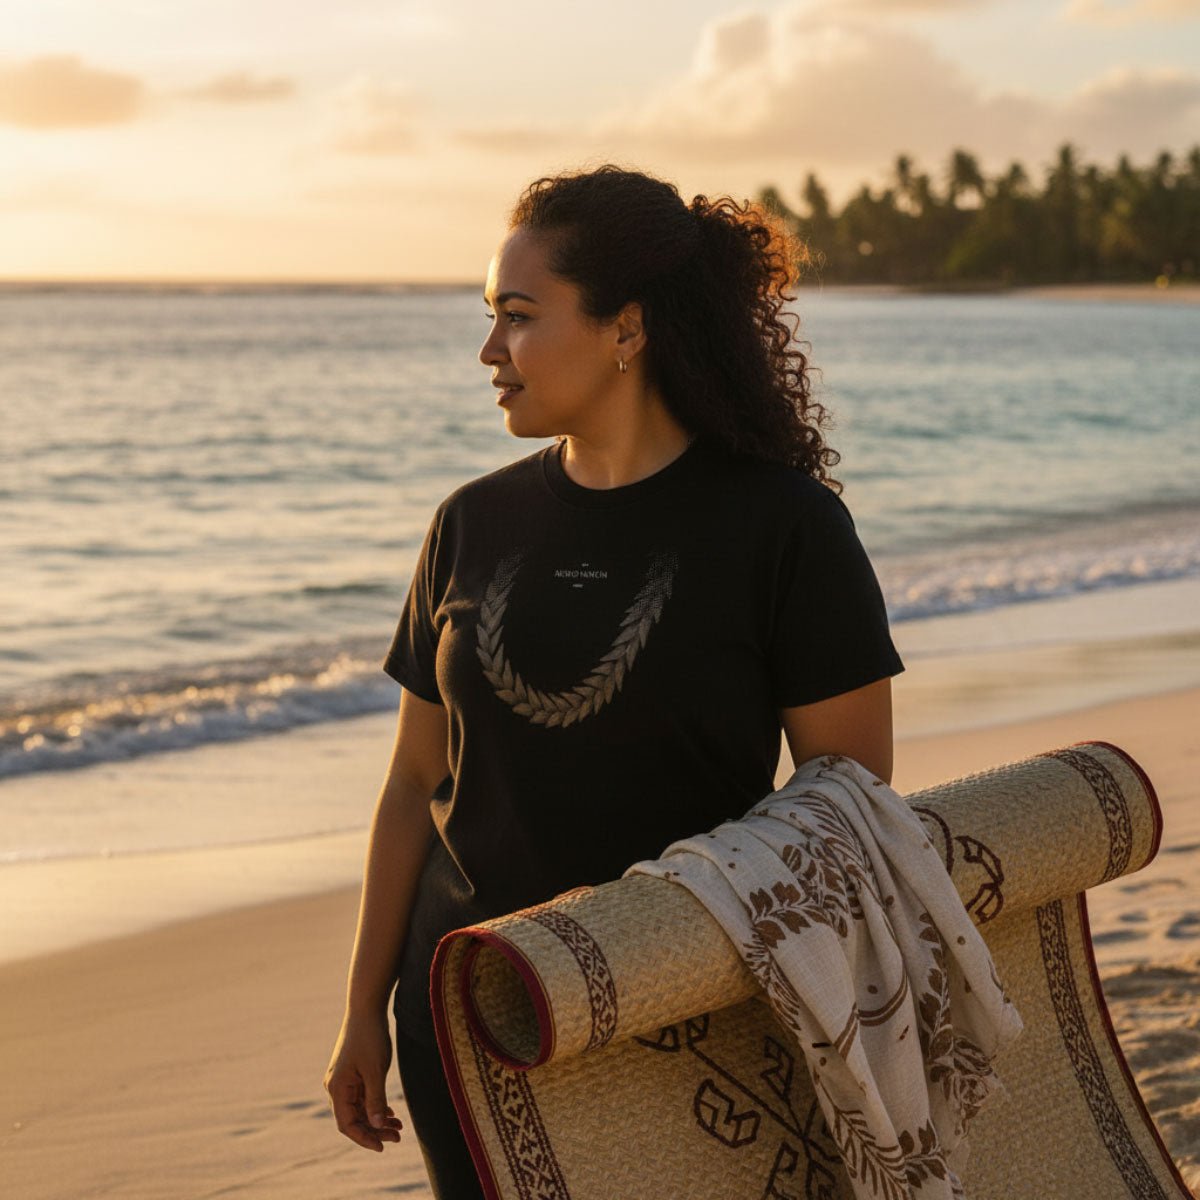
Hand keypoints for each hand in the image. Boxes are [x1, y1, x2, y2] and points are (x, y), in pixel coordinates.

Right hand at [324, 1011, 403, 1151]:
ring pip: (359, 1108)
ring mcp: (343, 1079)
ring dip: (377, 1119)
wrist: (366, 1008)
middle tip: (398, 1137)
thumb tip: (376, 1127)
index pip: (347, 1124)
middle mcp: (336, 1086)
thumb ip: (375, 1099)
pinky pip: (362, 1097)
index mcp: (337, 1088)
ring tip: (399, 1127)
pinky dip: (375, 1105)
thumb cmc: (370, 1037)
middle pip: (354, 1118)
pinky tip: (390, 1112)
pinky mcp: (352, 1073)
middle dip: (375, 1130)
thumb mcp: (375, 1070)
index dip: (364, 1139)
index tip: (383, 1147)